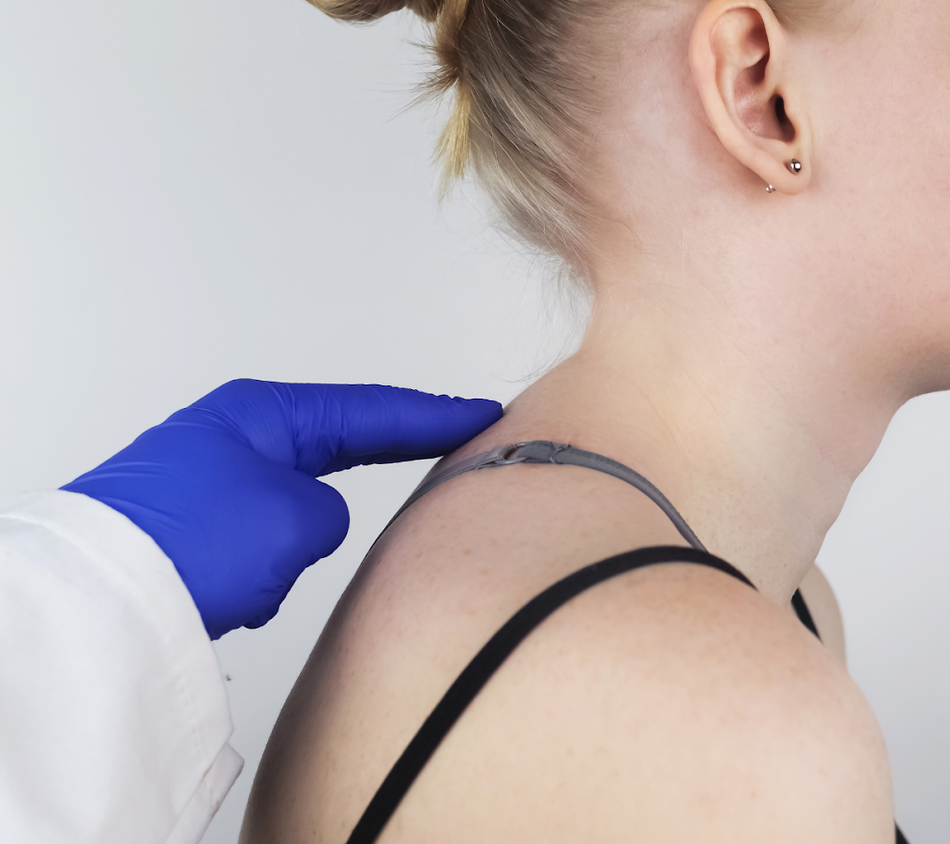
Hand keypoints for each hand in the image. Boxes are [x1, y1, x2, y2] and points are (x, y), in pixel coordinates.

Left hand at [62, 379, 502, 637]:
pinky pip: (262, 541)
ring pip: (297, 502)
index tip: (481, 413)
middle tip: (454, 443)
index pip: (370, 410)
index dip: (433, 415)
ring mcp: (210, 486)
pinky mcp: (193, 534)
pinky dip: (275, 560)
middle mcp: (234, 438)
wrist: (102, 600)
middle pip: (336, 442)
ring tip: (318, 548)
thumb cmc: (188, 541)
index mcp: (263, 413)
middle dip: (390, 448)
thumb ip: (331, 515)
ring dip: (315, 528)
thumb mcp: (299, 518)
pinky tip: (262, 588)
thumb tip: (312, 528)